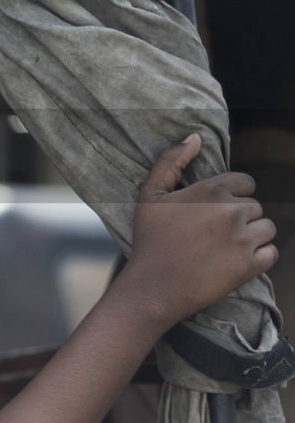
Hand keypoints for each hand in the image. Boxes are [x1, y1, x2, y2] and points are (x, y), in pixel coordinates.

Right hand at [120, 133, 276, 327]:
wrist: (153, 285)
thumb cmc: (150, 239)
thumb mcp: (150, 195)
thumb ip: (171, 161)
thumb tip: (194, 137)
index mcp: (212, 190)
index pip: (245, 183)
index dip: (232, 196)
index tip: (215, 211)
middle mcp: (232, 211)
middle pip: (256, 207)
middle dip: (240, 218)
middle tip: (215, 233)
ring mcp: (243, 239)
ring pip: (267, 229)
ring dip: (252, 236)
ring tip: (227, 246)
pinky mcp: (249, 265)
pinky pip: (271, 253)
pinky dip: (260, 256)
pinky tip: (237, 260)